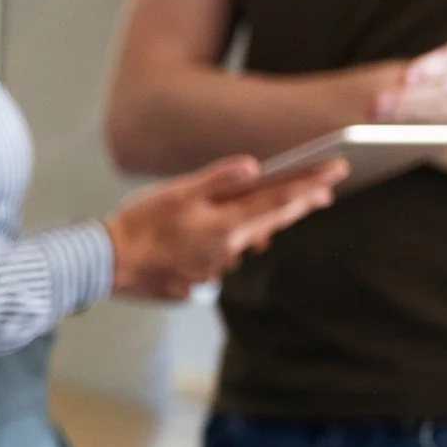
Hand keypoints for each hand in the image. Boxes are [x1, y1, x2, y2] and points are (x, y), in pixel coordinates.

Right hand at [104, 155, 343, 301]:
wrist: (108, 263)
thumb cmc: (139, 224)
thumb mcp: (178, 191)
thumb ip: (218, 179)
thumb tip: (255, 167)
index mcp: (227, 225)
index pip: (280, 199)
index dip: (312, 183)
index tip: (338, 171)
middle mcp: (229, 249)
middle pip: (272, 222)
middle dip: (298, 204)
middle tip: (324, 190)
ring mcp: (215, 268)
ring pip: (248, 240)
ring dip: (259, 224)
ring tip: (270, 209)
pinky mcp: (199, 279)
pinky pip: (222, 256)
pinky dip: (226, 242)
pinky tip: (209, 235)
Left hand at [377, 0, 446, 129]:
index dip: (434, 67)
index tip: (408, 76)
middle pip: (445, 90)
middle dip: (409, 99)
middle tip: (375, 104)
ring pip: (443, 109)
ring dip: (407, 114)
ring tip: (374, 114)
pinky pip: (446, 120)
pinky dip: (419, 122)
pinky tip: (387, 123)